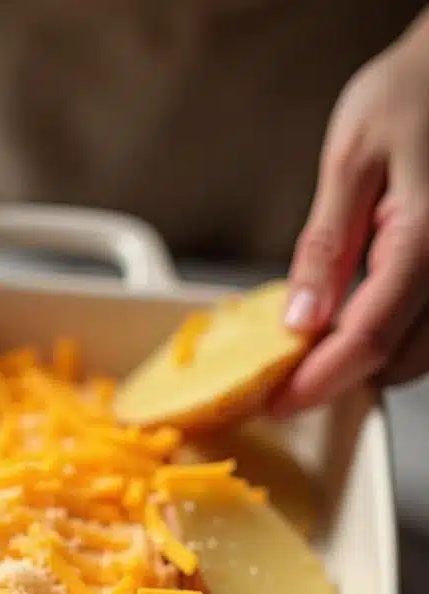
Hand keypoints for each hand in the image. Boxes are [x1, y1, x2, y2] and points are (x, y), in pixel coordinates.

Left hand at [274, 14, 428, 416]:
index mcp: (425, 241)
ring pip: (420, 356)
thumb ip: (325, 246)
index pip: (368, 340)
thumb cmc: (411, 94)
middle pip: (398, 361)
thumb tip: (299, 321)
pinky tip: (353, 319)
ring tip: (314, 346)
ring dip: (366, 362)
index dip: (318, 382)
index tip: (275, 403)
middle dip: (340, 377)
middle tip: (284, 372)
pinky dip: (390, 338)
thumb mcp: (350, 160)